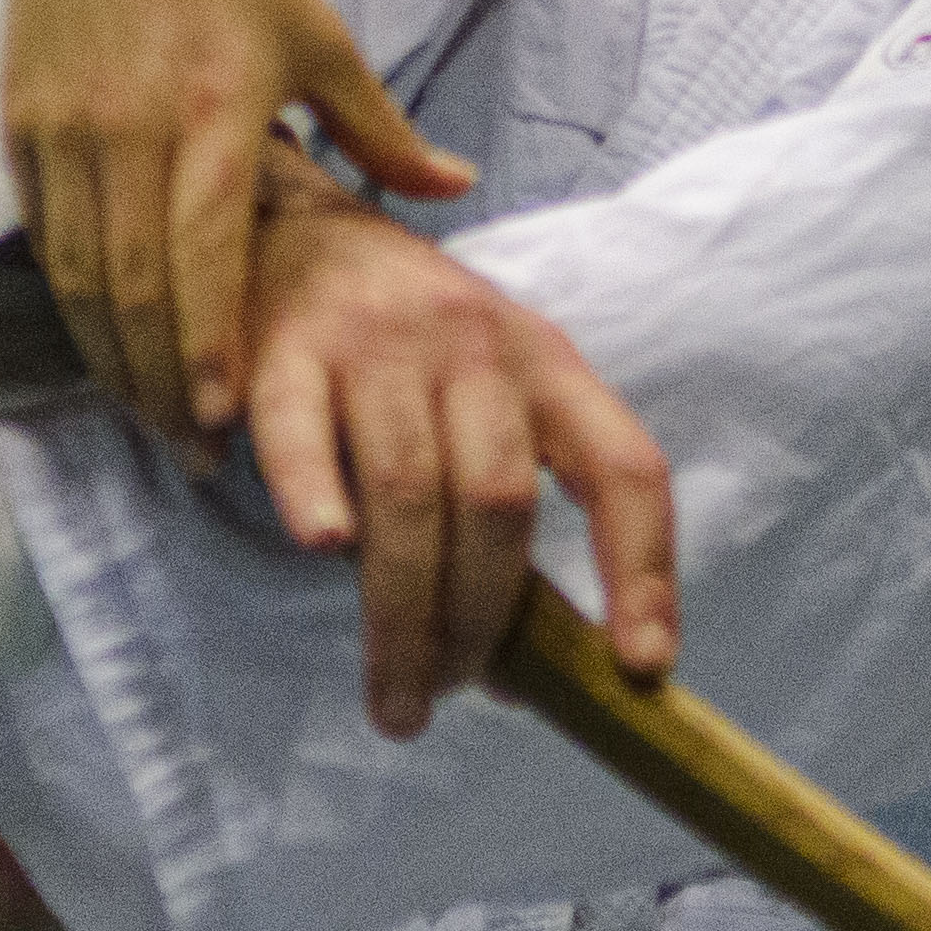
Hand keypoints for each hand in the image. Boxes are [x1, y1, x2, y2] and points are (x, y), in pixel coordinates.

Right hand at [5, 0, 473, 445]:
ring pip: (77, 275)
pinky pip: (42, 239)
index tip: (225, 415)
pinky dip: (71, 308)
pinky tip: (107, 355)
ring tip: (153, 420)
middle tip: (194, 449)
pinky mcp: (23, 127)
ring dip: (111, 361)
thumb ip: (381, 128)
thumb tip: (455, 187)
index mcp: (216, 102)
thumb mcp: (318, 34)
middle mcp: (132, 122)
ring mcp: (67, 127)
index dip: (208, 340)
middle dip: (161, 381)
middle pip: (133, 284)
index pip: (203, 247)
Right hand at [234, 178, 676, 737]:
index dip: (642, 568)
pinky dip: (312, 490)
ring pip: (409, 491)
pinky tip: (319, 546)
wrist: (292, 233)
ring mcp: (381, 340)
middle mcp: (477, 343)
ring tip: (397, 696)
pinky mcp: (287, 346)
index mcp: (548, 364)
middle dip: (481, 621)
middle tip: (450, 697)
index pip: (624, 466)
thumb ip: (508, 517)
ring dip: (403, 613)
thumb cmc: (404, 350)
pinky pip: (300, 429)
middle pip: (500, 500)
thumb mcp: (485, 403)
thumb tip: (529, 674)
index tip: (640, 664)